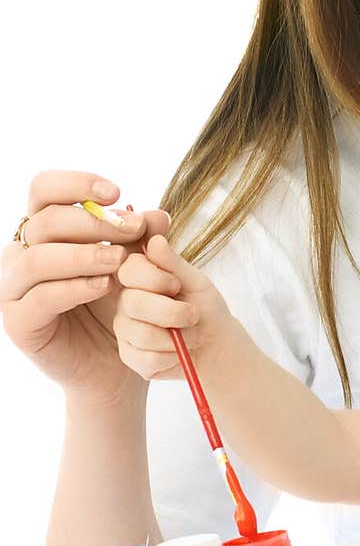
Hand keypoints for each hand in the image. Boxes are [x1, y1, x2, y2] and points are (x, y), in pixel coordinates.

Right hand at [0, 171, 170, 404]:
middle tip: (132, 231)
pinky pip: (40, 298)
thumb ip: (143, 239)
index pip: (43, 189)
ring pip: (37, 258)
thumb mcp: (135, 265)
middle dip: (93, 223)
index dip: (76, 183)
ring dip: (82, 254)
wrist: (112, 362)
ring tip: (118, 262)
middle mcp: (20, 253)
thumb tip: (159, 215)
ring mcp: (14, 287)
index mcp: (43, 230)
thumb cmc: (117, 306)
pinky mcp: (18, 321)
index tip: (117, 192)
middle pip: (44, 221)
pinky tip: (103, 286)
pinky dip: (74, 287)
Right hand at [115, 235, 237, 380]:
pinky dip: (171, 355)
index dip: (154, 278)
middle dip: (171, 311)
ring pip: (141, 333)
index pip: (128, 269)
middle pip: (133, 303)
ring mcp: (125, 329)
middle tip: (192, 314)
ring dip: (175, 336)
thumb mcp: (196, 282)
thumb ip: (174, 264)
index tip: (176, 285)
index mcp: (139, 277)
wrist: (214, 344)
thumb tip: (155, 240)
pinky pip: (146, 358)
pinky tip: (177, 351)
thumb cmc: (205, 307)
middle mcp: (125, 301)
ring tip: (187, 333)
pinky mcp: (129, 356)